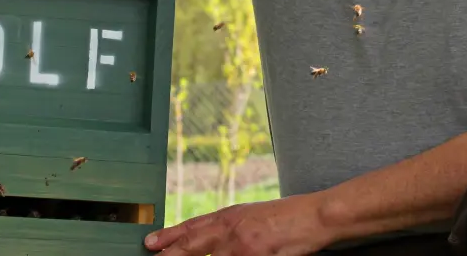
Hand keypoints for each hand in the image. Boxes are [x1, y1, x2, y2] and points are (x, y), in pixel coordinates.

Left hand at [145, 194, 333, 255]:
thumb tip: (211, 239)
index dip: (169, 235)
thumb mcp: (253, 215)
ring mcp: (244, 246)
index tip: (150, 243)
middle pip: (193, 244)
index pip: (193, 226)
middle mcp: (232, 229)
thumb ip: (231, 227)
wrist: (316, 216)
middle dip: (170, 254)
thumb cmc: (289, 216)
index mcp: (230, 215)